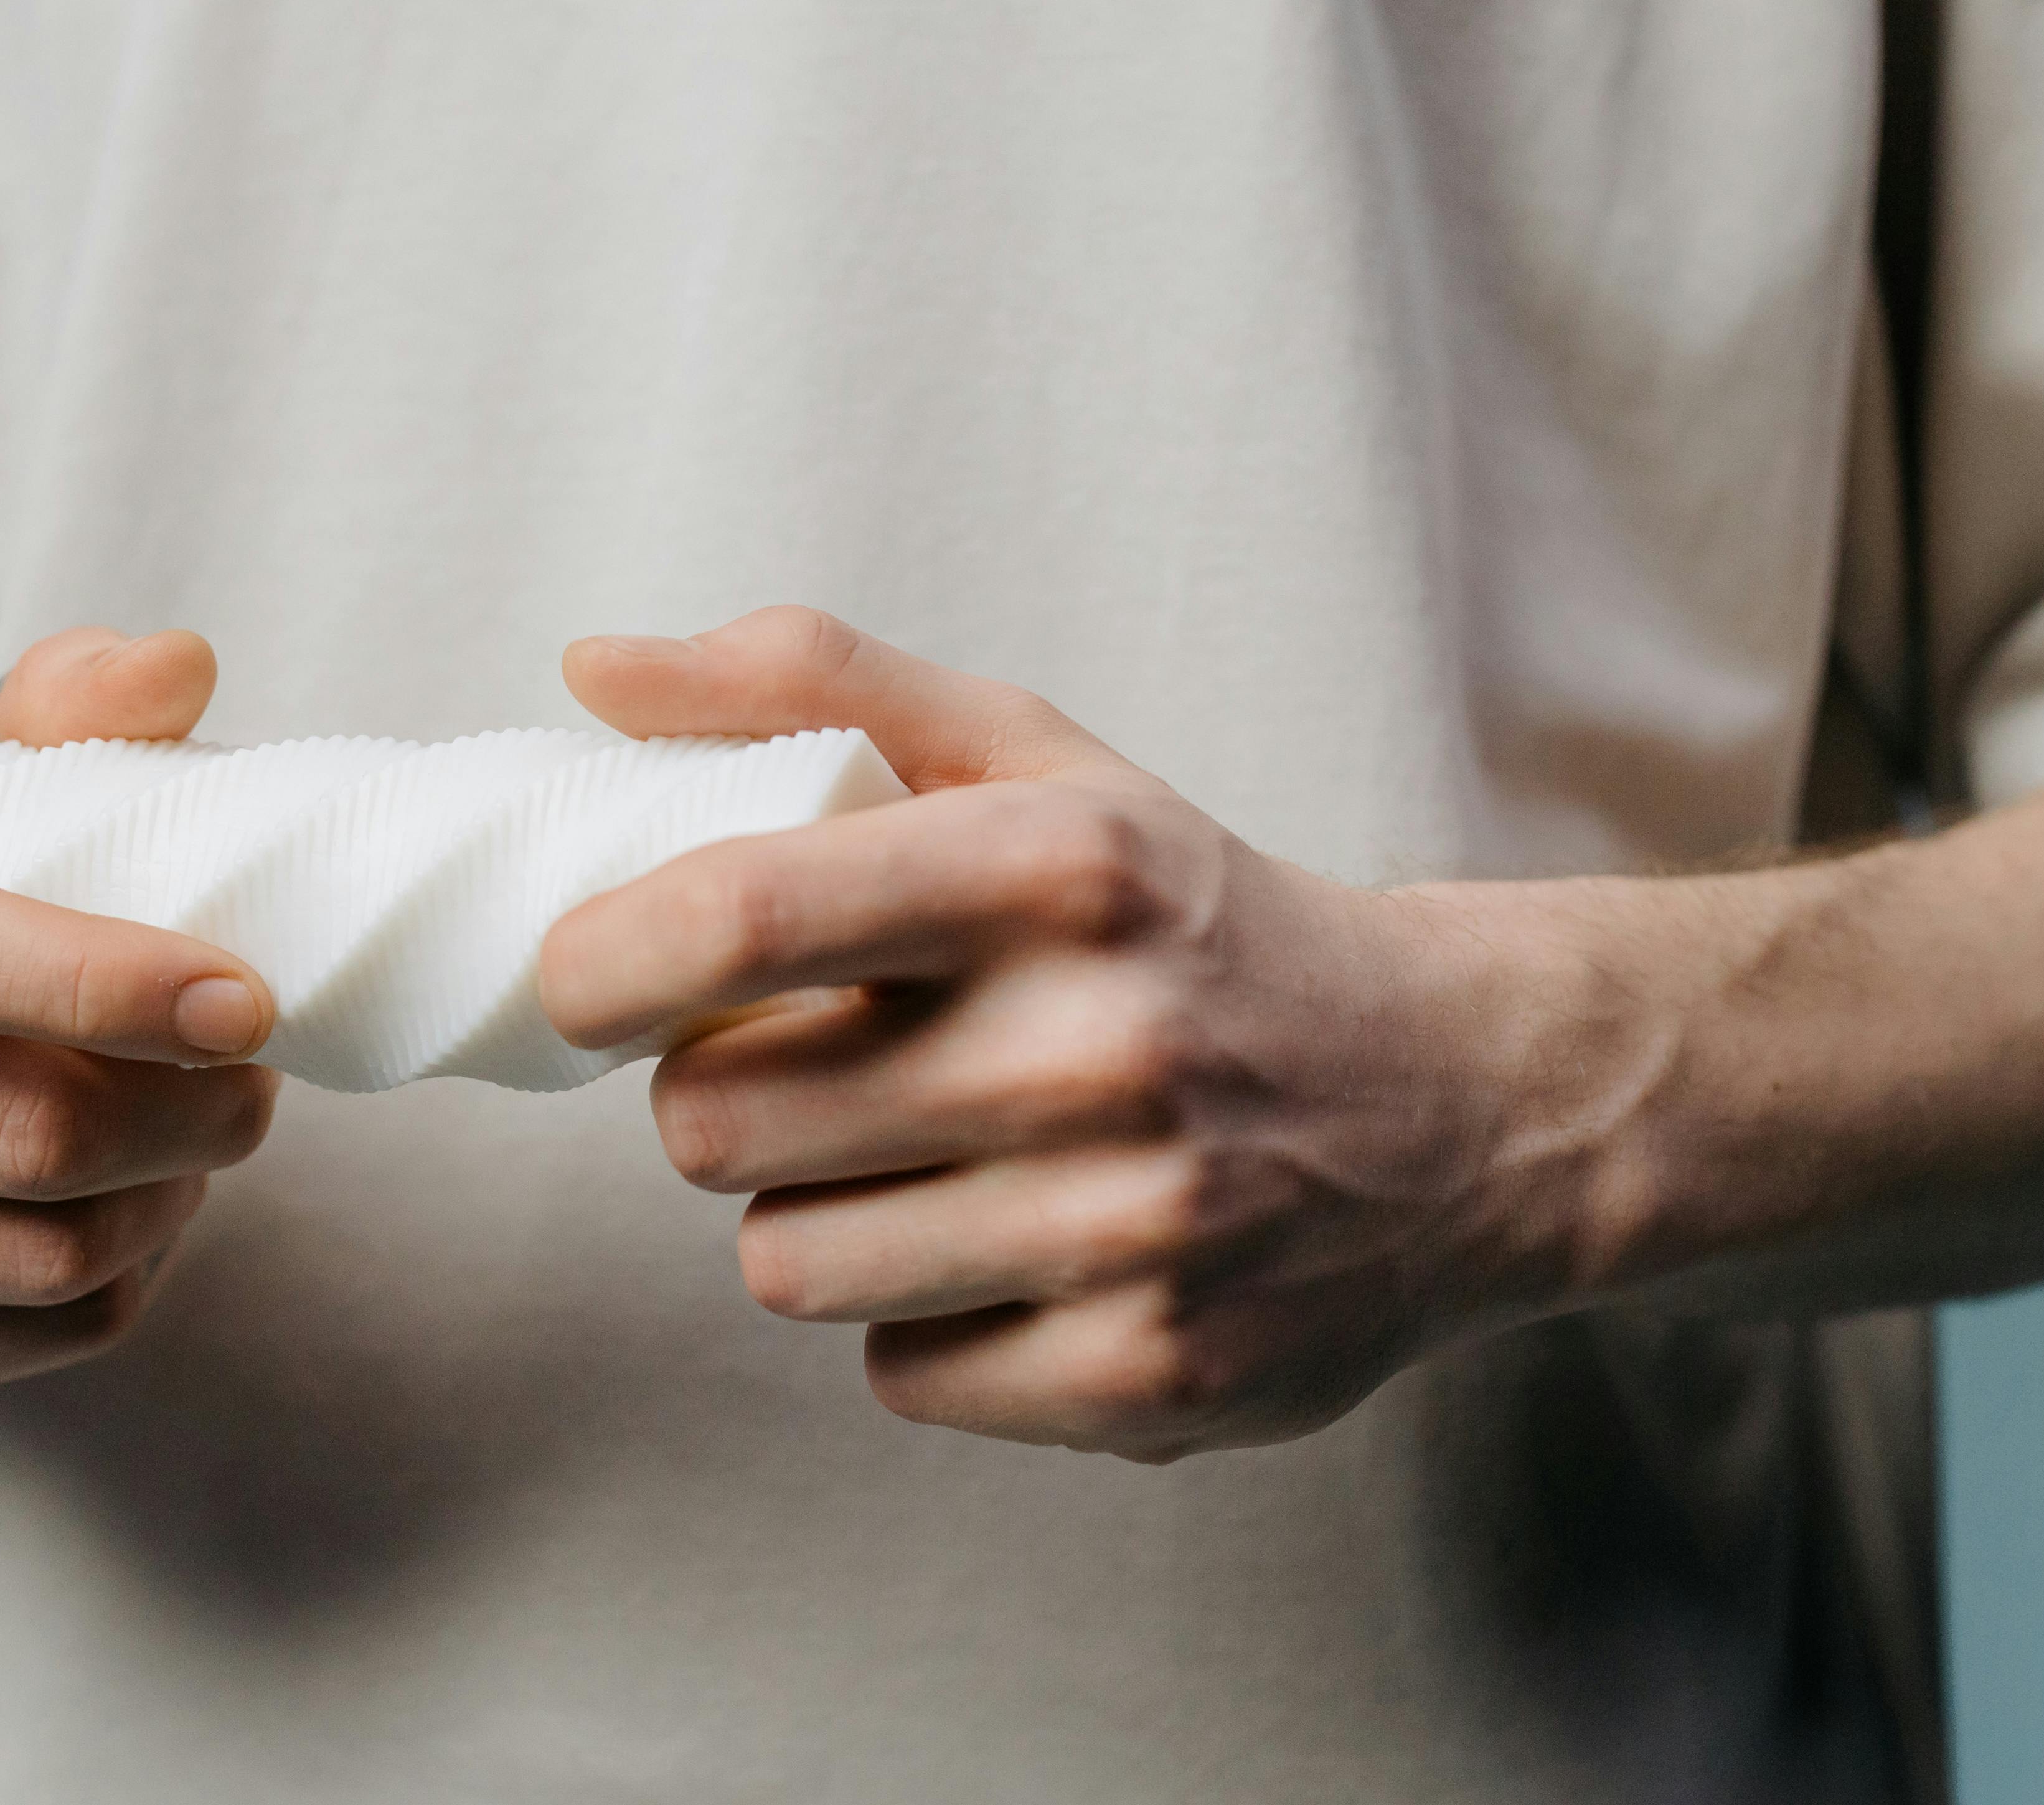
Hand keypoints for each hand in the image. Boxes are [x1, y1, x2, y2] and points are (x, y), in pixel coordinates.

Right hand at [0, 629, 282, 1410]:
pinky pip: (30, 1340)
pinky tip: (129, 1209)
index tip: (253, 1000)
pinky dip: (121, 1281)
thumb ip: (60, 706)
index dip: (112, 987)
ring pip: (39, 1259)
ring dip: (168, 1201)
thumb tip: (182, 666)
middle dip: (187, 1116)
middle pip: (15, 1139)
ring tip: (199, 1135)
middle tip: (258, 1078)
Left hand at [542, 608, 1620, 1462]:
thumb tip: (590, 670)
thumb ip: (808, 688)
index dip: (606, 959)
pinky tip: (1017, 1249)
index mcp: (1058, 869)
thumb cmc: (1188, 921)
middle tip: (825, 1063)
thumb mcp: (1034, 760)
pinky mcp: (1149, 1373)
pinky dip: (926, 1321)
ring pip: (786, 1263)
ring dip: (822, 1214)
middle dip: (730, 1095)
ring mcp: (1132, 1226)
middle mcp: (1101, 1046)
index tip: (585, 977)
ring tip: (936, 1155)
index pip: (741, 914)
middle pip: (716, 1122)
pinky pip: (895, 1373)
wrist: (1458, 1102)